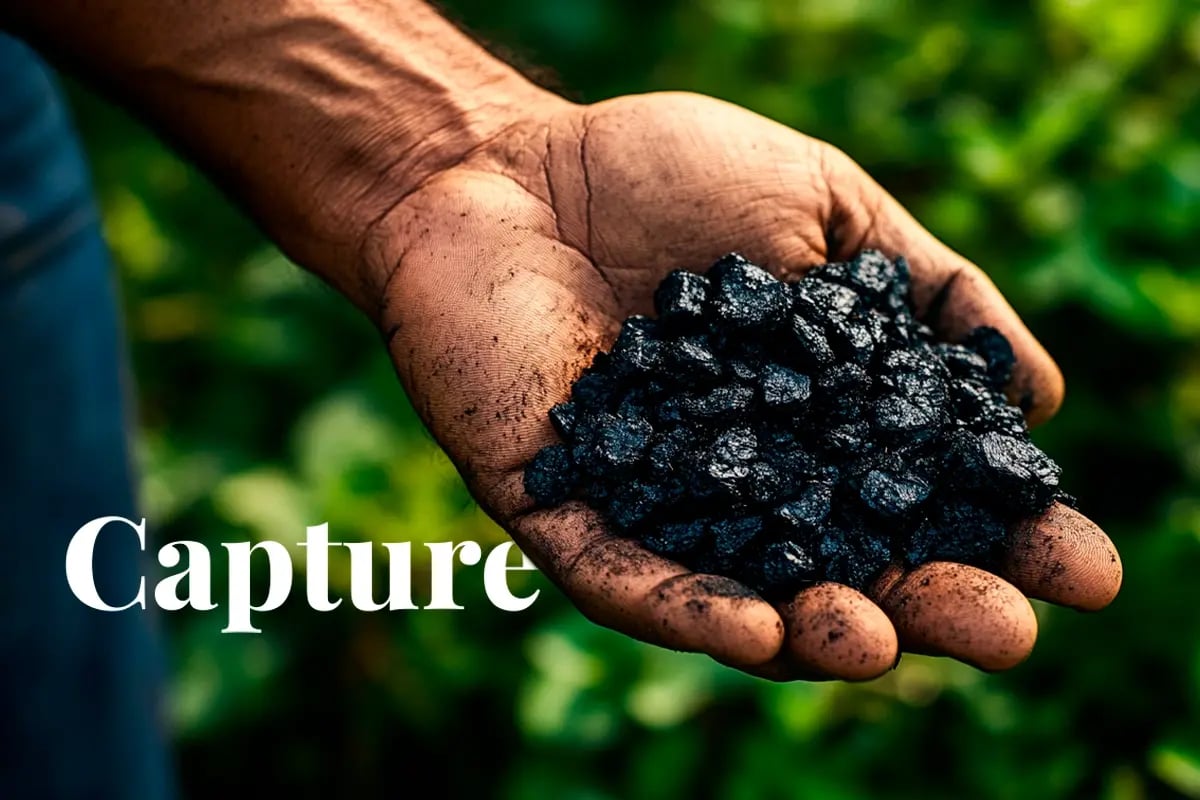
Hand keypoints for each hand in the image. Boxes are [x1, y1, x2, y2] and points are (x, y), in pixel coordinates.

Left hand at [366, 91, 1121, 679]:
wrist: (505, 164)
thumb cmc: (661, 177)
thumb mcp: (825, 206)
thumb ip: (924, 292)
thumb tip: (1034, 397)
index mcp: (811, 420)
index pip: (920, 494)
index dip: (1002, 535)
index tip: (1082, 567)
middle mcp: (744, 481)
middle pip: (848, 567)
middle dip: (928, 604)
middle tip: (1004, 632)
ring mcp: (653, 504)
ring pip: (745, 597)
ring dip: (817, 632)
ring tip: (879, 640)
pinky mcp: (561, 509)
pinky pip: (623, 579)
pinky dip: (689, 609)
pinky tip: (758, 629)